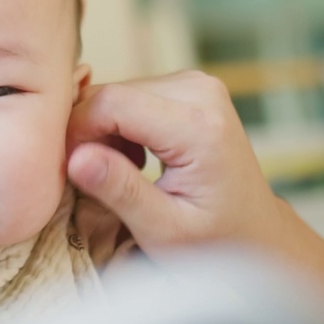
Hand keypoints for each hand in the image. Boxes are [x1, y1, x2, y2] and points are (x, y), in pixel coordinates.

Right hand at [66, 71, 283, 256]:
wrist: (256, 231)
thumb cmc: (215, 240)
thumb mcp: (163, 229)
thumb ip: (120, 190)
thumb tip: (75, 158)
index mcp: (200, 127)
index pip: (112, 102)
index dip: (76, 131)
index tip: (68, 169)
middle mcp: (201, 92)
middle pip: (111, 93)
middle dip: (88, 133)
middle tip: (90, 180)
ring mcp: (197, 84)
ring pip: (116, 92)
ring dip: (103, 131)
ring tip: (118, 174)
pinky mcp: (188, 85)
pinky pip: (132, 93)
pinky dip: (120, 125)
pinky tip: (134, 159)